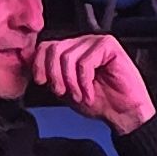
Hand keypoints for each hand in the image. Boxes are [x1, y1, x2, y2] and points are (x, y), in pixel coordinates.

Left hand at [31, 31, 156, 134]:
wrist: (123, 113)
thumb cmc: (99, 102)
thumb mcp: (66, 90)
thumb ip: (51, 77)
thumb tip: (33, 67)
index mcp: (72, 50)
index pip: (46, 46)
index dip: (39, 64)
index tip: (41, 82)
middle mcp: (83, 43)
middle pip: (54, 49)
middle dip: (54, 75)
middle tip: (62, 92)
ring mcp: (96, 42)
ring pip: (68, 57)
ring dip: (72, 83)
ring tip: (81, 96)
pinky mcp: (109, 46)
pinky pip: (85, 62)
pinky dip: (84, 82)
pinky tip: (90, 93)